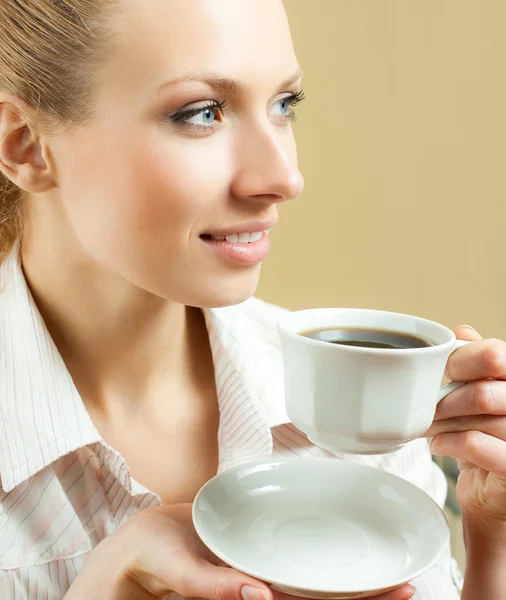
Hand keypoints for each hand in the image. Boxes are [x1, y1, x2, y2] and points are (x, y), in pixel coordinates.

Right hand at [65, 503, 415, 599]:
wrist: (132, 551)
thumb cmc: (148, 563)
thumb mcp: (177, 570)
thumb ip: (213, 587)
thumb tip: (260, 598)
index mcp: (251, 594)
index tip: (401, 590)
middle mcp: (263, 588)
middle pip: (323, 597)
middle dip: (366, 593)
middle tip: (409, 581)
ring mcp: (258, 574)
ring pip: (312, 582)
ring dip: (349, 578)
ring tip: (389, 566)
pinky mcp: (250, 555)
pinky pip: (289, 562)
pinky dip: (318, 559)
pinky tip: (337, 546)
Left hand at [426, 325, 505, 527]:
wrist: (493, 496)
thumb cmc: (486, 438)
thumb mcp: (479, 398)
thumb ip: (476, 363)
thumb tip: (463, 331)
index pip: (494, 355)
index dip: (460, 361)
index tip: (439, 372)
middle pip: (483, 387)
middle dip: (446, 397)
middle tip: (428, 407)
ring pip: (478, 413)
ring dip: (442, 421)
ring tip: (429, 426)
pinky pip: (475, 443)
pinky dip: (448, 441)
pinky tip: (438, 444)